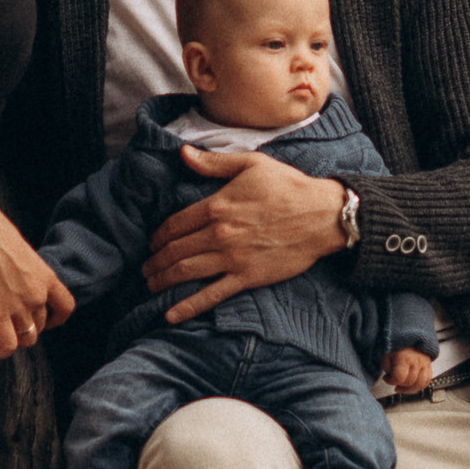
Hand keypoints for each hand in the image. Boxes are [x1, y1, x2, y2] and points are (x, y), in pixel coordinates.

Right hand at [0, 198, 75, 358]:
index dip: (57, 319)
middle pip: (40, 325)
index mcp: (46, 279)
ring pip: (27, 338)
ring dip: (16, 340)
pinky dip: (4, 348)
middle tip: (13, 328)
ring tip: (3, 338)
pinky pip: (8, 344)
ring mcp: (19, 307)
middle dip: (28, 329)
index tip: (48, 322)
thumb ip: (27, 272)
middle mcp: (37, 296)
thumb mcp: (22, 253)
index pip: (65, 307)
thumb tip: (18, 280)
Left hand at [142, 147, 346, 327]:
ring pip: (186, 271)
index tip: (152, 242)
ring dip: (163, 280)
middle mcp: (220, 234)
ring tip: (151, 284)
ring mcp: (232, 258)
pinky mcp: (247, 277)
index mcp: (218, 205)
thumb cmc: (290, 187)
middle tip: (145, 268)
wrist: (323, 215)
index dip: (159, 235)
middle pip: (176, 249)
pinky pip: (211, 295)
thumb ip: (214, 163)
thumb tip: (183, 153)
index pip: (175, 223)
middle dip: (155, 260)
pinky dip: (188, 306)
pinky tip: (170, 315)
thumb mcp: (252, 164)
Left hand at [382, 347, 434, 394]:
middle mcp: (416, 361)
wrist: (409, 330)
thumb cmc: (396, 342)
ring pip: (421, 383)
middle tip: (393, 380)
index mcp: (403, 357)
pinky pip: (428, 379)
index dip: (390, 381)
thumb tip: (390, 378)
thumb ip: (387, 367)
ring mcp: (424, 363)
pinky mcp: (429, 364)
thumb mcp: (386, 352)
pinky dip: (420, 385)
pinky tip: (412, 385)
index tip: (386, 378)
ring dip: (410, 389)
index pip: (399, 378)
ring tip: (403, 387)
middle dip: (399, 384)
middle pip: (409, 382)